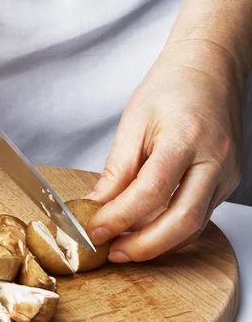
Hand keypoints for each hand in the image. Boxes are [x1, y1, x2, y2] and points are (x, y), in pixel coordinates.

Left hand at [87, 40, 242, 261]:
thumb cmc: (171, 87)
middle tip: (114, 253)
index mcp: (186, 137)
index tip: (95, 231)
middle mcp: (214, 159)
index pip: (151, 191)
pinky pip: (200, 218)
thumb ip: (117, 169)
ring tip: (125, 246)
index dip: (120, 218)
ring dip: (157, 244)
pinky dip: (172, 232)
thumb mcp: (133, 122)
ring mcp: (226, 174)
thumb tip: (97, 206)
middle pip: (182, 220)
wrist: (209, 68)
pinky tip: (148, 233)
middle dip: (144, 246)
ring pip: (194, 226)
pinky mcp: (227, 183)